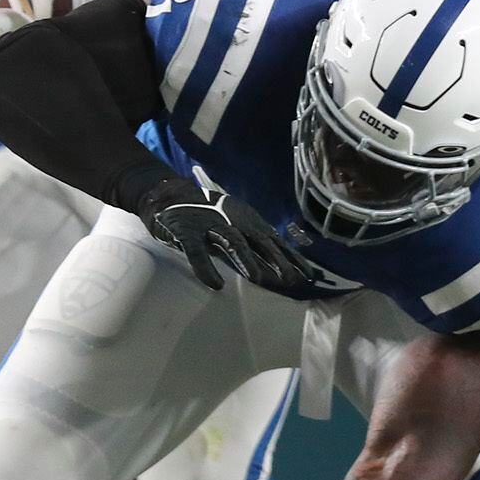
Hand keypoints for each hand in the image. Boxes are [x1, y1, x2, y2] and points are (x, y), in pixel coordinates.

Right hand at [133, 176, 316, 292]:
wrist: (168, 195)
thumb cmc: (206, 214)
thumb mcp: (234, 225)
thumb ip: (251, 242)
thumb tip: (278, 264)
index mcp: (248, 222)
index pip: (275, 241)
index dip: (292, 257)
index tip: (310, 276)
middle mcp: (234, 221)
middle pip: (260, 241)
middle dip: (277, 260)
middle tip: (291, 280)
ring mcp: (210, 224)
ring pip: (233, 242)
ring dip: (247, 259)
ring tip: (259, 278)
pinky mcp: (186, 230)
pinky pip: (196, 251)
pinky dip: (206, 267)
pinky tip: (215, 284)